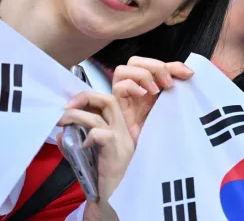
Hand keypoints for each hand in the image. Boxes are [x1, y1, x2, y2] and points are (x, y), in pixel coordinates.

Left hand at [57, 92, 133, 220]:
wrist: (113, 202)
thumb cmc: (101, 182)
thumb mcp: (85, 159)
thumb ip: (74, 145)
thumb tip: (61, 133)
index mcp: (119, 130)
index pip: (109, 102)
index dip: (89, 98)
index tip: (70, 106)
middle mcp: (124, 132)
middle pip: (109, 100)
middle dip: (84, 97)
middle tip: (65, 108)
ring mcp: (122, 142)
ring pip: (100, 116)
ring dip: (75, 116)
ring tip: (61, 122)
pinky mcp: (116, 154)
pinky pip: (102, 135)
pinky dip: (88, 136)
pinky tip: (82, 145)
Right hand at [111, 56, 192, 143]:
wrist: (155, 150)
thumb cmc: (163, 128)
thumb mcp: (173, 103)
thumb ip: (178, 86)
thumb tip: (190, 73)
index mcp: (149, 84)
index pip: (154, 63)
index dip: (171, 64)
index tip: (188, 74)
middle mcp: (135, 87)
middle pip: (135, 61)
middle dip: (155, 67)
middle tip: (169, 84)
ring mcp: (125, 96)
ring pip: (122, 69)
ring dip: (143, 75)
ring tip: (155, 90)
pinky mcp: (117, 107)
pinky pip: (118, 87)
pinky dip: (132, 86)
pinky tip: (144, 95)